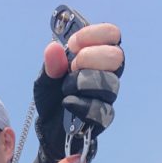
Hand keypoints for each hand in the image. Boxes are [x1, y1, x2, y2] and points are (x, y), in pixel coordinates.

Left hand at [34, 23, 123, 162]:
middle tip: (72, 67)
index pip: (112, 35)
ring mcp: (108, 96)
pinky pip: (101, 108)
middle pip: (116, 57)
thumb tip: (54, 48)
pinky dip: (80, 104)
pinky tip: (67, 103)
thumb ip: (50, 64)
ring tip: (65, 89)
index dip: (95, 35)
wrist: (50, 127)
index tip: (73, 45)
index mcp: (96, 56)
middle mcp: (107, 74)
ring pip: (110, 84)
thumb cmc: (52, 96)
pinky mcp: (104, 117)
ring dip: (82, 82)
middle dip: (90, 58)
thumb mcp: (45, 78)